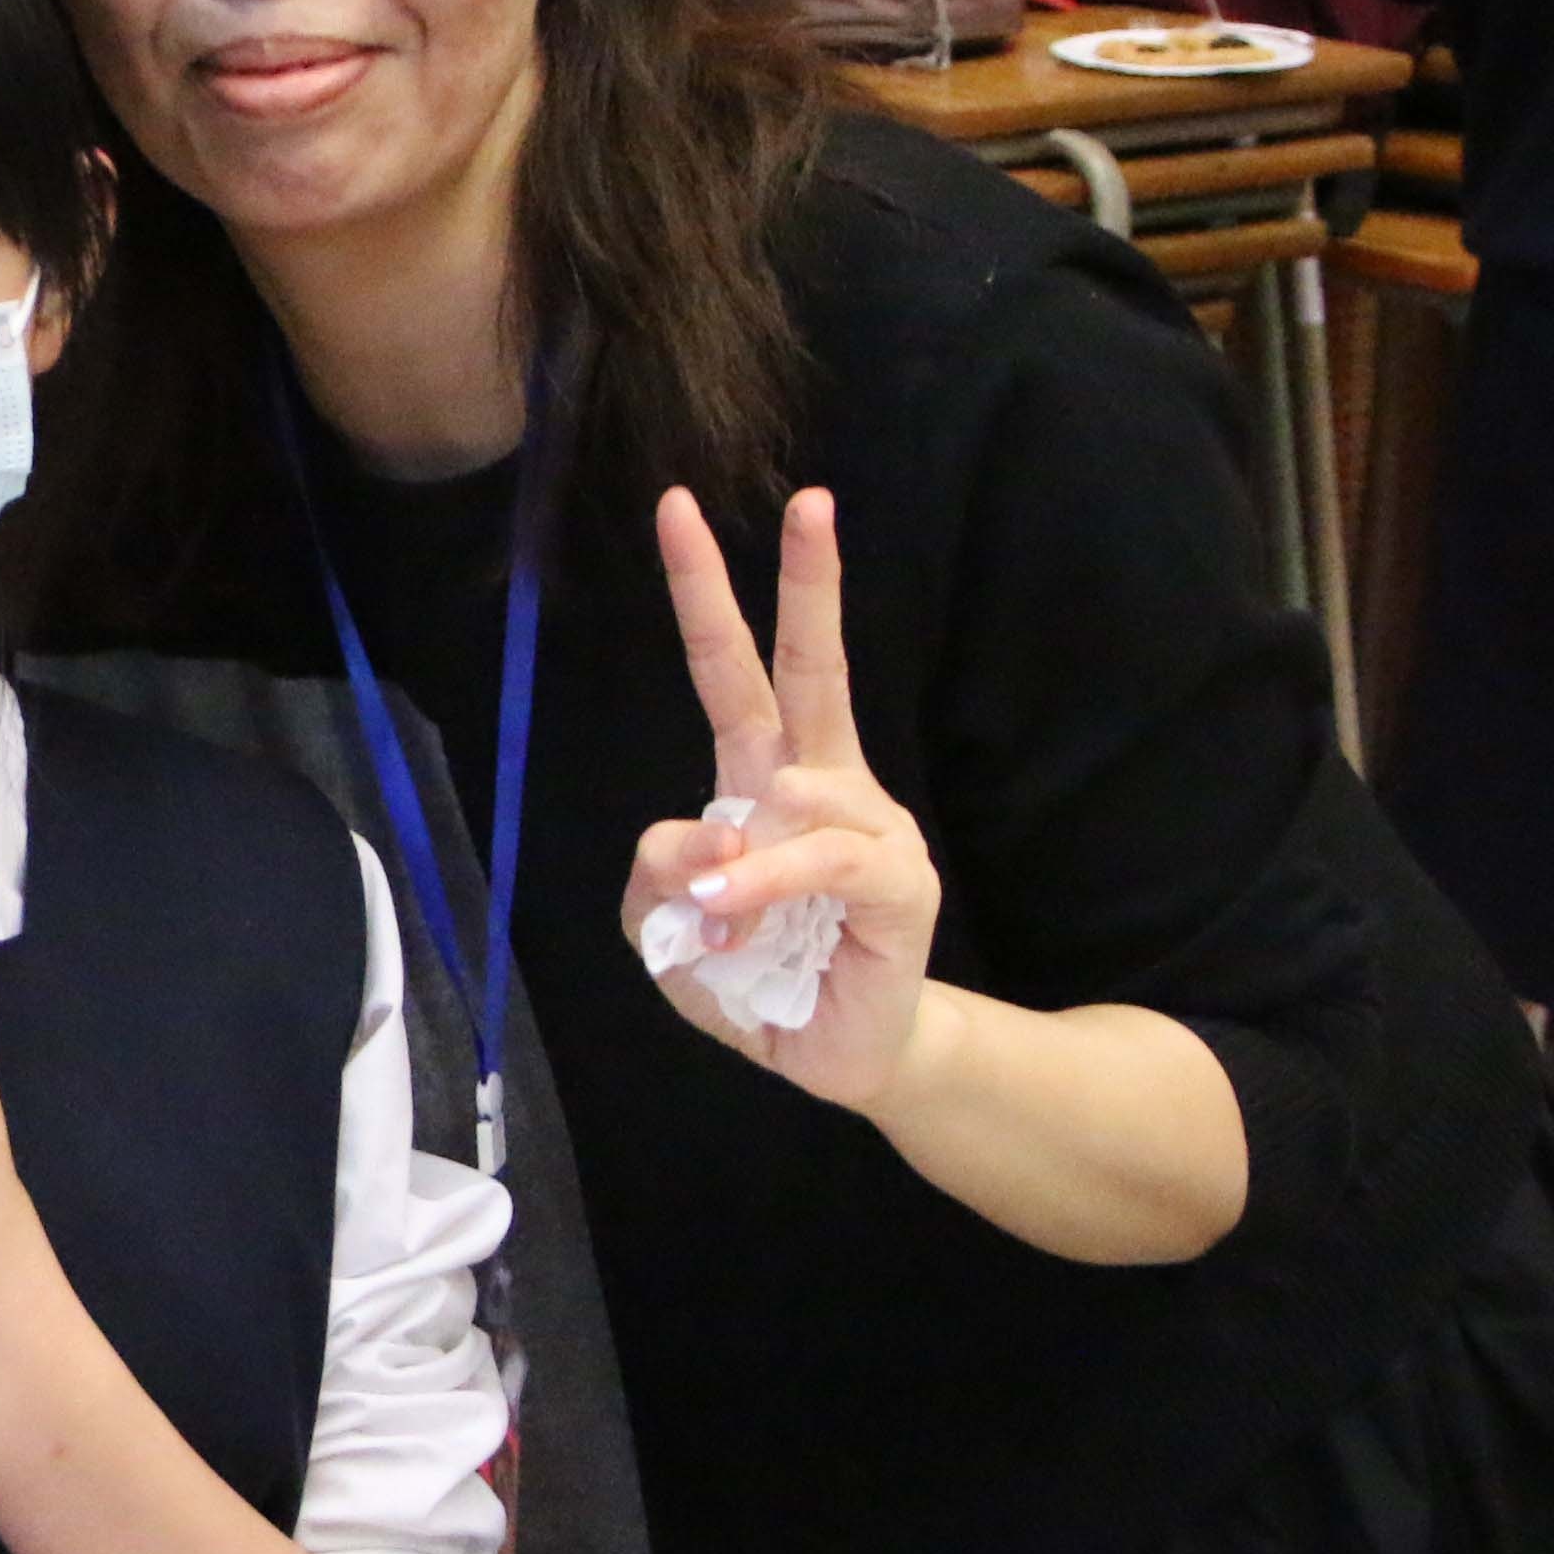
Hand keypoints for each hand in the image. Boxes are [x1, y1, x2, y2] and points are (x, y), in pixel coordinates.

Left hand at [622, 487, 942, 1107]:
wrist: (835, 1054)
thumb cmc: (756, 977)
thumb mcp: (666, 930)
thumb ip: (656, 876)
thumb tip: (697, 836)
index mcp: (764, 777)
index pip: (735, 669)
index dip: (706, 594)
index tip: (678, 509)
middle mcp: (823, 782)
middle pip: (812, 668)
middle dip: (809, 584)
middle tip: (812, 499)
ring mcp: (869, 826)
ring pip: (788, 796)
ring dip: (733, 860)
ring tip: (714, 915)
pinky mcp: (898, 882)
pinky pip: (821, 859)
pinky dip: (766, 882)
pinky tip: (733, 907)